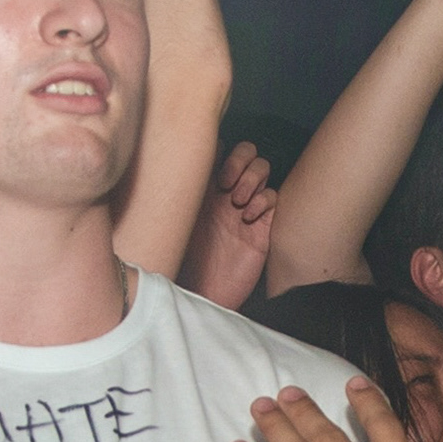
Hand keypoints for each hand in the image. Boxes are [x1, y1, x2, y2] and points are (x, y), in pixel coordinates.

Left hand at [178, 141, 275, 308]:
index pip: (220, 149)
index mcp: (205, 186)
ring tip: (238, 203)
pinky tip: (249, 219)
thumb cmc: (184, 262)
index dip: (219, 150)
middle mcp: (227, 191)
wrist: (205, 293)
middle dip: (240, 160)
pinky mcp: (263, 225)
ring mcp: (247, 206)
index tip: (208, 169)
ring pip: (262, 168)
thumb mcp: (174, 222)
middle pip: (247, 151)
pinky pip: (273, 197)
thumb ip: (175, 193)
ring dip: (252, 178)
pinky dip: (263, 201)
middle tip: (225, 184)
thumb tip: (169, 159)